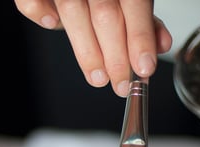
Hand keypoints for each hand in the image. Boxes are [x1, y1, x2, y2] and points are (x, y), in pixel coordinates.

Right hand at [14, 0, 172, 96]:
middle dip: (115, 56)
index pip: (134, 5)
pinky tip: (51, 24)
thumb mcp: (129, 0)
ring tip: (98, 77)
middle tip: (121, 84)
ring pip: (72, 10)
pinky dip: (38, 11)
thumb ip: (143, 20)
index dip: (140, 38)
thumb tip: (161, 44)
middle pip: (105, 14)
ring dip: (86, 50)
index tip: (144, 69)